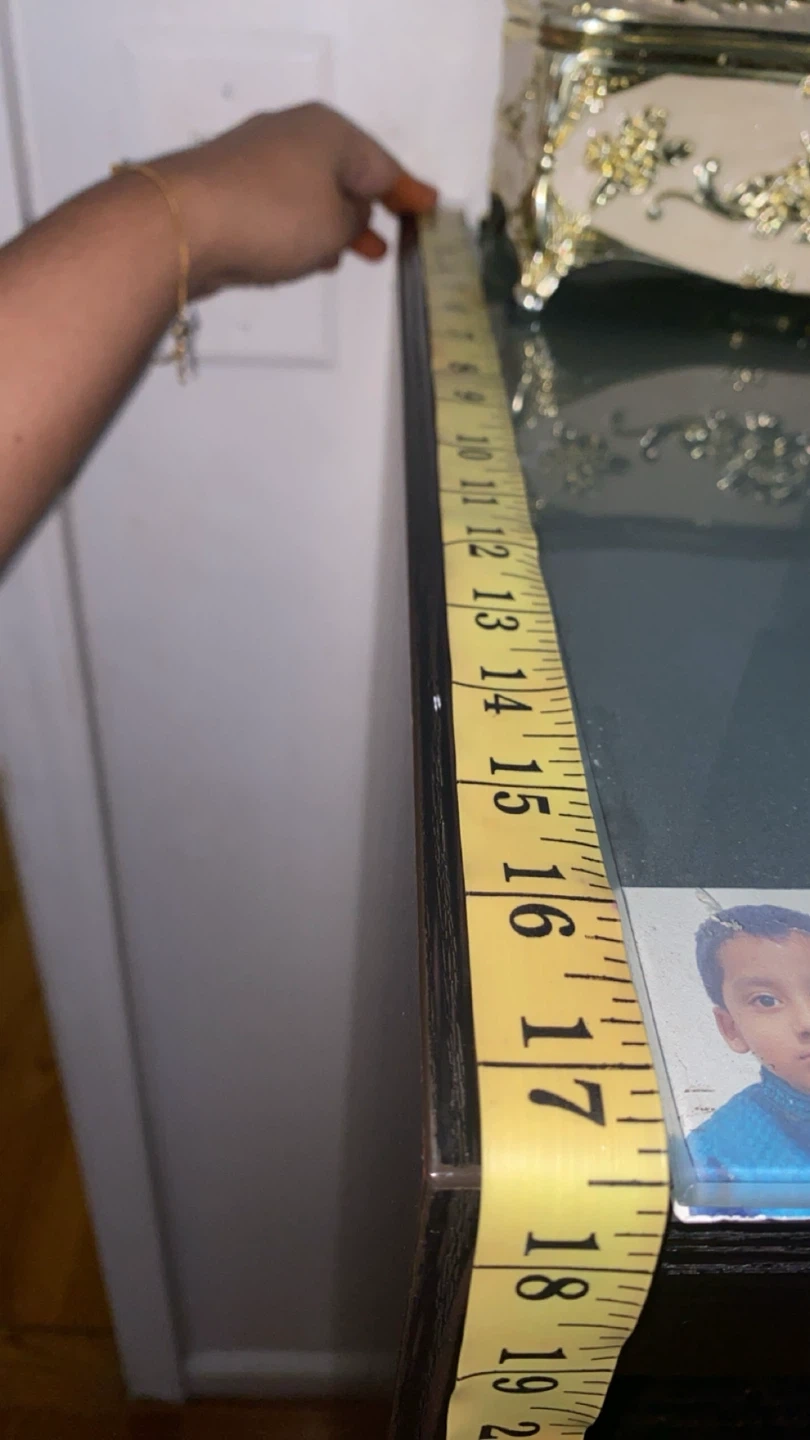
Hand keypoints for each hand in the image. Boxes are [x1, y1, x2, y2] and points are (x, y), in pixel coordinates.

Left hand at [153, 103, 437, 296]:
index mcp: (331, 132)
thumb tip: (348, 213)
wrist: (181, 225)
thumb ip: (356, 219)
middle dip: (371, 207)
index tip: (430, 208)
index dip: (408, 192)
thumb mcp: (337, 225)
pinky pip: (283, 208)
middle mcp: (294, 134)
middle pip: (345, 173)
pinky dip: (303, 228)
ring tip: (355, 253)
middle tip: (395, 238)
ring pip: (312, 192)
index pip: (382, 165)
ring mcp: (257, 159)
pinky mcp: (229, 188)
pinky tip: (309, 254)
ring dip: (336, 222)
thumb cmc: (276, 218)